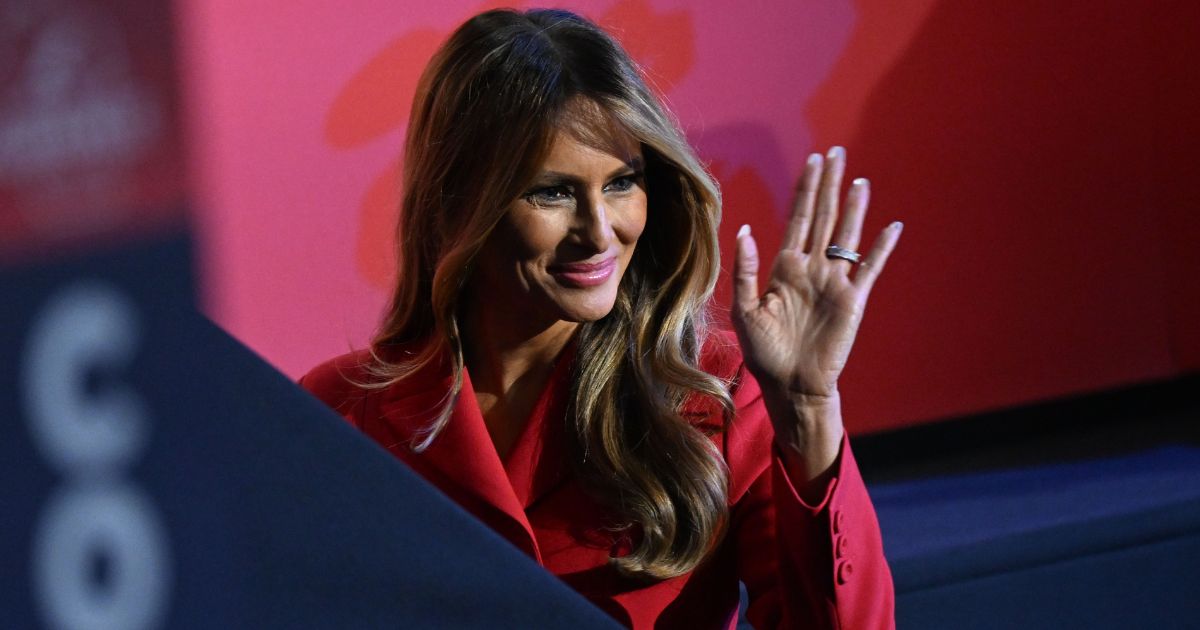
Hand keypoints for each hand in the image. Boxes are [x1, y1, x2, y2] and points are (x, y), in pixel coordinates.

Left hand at [732, 146, 901, 402]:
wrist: (790, 385)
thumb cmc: (764, 352)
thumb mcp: (745, 310)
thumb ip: (745, 270)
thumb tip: (746, 231)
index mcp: (784, 267)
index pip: (798, 218)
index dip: (806, 189)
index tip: (813, 162)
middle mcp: (811, 268)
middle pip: (824, 217)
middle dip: (829, 185)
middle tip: (836, 153)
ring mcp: (834, 282)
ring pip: (847, 236)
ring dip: (854, 208)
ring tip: (860, 180)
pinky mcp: (853, 300)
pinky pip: (870, 269)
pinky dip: (881, 248)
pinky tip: (891, 227)